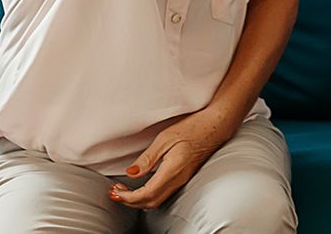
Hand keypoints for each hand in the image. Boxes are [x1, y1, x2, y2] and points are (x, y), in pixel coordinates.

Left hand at [108, 106, 240, 209]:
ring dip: (138, 200)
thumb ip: (147, 159)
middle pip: (151, 203)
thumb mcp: (165, 138)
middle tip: (115, 192)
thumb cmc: (193, 128)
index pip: (147, 194)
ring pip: (157, 201)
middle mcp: (178, 180)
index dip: (128, 197)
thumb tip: (131, 174)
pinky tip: (140, 187)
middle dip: (130, 202)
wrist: (216, 127)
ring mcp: (182, 180)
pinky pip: (163, 194)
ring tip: (124, 191)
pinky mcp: (183, 178)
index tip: (116, 192)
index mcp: (173, 170)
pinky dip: (148, 195)